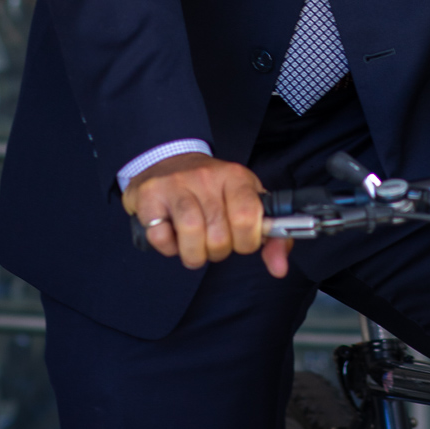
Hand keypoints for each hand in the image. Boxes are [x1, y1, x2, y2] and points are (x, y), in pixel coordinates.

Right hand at [121, 153, 291, 277]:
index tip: (241, 240)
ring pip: (191, 234)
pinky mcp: (150, 195)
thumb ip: (272, 237)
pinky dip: (168, 248)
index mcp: (236, 177)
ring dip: (194, 254)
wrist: (168, 160)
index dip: (246, 241)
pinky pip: (160, 236)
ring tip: (195, 246)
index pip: (248, 217)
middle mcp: (206, 176)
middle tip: (214, 242)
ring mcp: (176, 184)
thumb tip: (279, 268)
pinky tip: (173, 237)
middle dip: (219, 251)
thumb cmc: (212, 190)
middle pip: (219, 235)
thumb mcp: (248, 202)